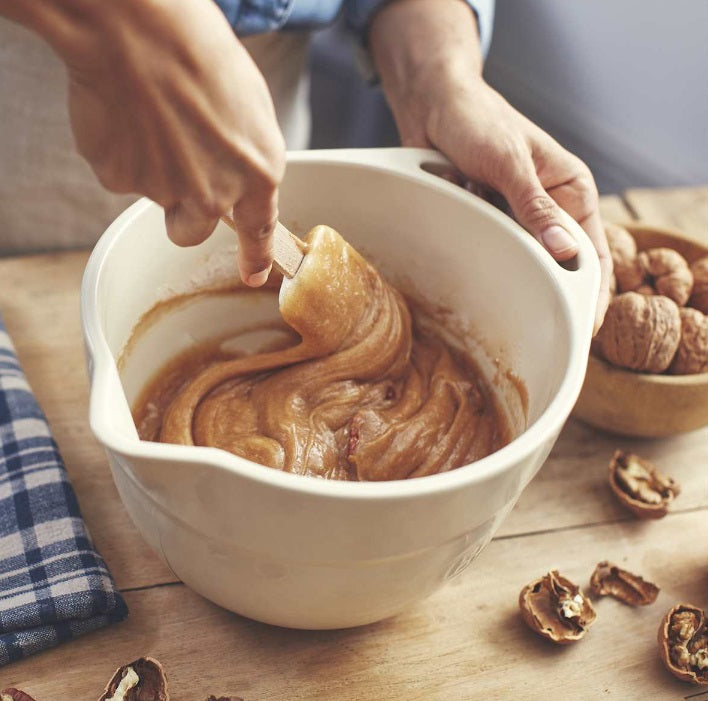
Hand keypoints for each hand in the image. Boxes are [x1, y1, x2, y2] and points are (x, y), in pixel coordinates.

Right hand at [8, 0, 284, 284]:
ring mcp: (167, 192)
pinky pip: (122, 174)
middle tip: (175, 166)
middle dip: (186, 210)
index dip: (255, 257)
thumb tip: (234, 173)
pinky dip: (122, 152)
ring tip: (151, 123)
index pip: (260, 231)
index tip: (253, 275)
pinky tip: (126, 115)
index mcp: (258, 172)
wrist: (139, 27)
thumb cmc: (199, 51)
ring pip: (158, 199)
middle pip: (195, 230)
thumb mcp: (248, 107)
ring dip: (155, 174)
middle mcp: (216, 193)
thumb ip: (244, 155)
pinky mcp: (122, 180)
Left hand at [369, 0, 611, 330]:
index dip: (590, 291)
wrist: (433, 106)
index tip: (583, 327)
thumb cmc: (479, 121)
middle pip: (554, 262)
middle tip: (532, 322)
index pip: (591, 250)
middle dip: (542, 286)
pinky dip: (475, 247)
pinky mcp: (485, 218)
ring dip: (500, 261)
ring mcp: (515, 215)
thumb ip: (536, 208)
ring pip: (517, 257)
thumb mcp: (510, 165)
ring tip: (487, 270)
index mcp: (571, 190)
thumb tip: (566, 254)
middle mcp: (548, 207)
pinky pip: (486, 246)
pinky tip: (463, 239)